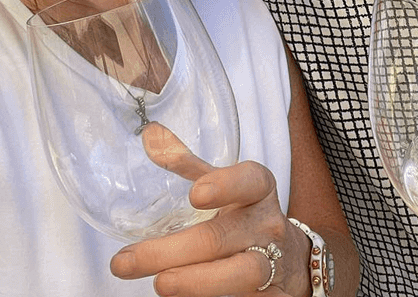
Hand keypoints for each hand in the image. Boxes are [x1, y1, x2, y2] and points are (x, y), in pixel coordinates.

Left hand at [110, 123, 311, 296]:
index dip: (225, 185)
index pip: (249, 181)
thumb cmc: (245, 215)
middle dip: (170, 251)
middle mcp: (266, 224)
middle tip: (126, 260)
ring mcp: (272, 263)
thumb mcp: (225, 186)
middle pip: (220, 238)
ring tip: (160, 284)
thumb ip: (187, 163)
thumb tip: (150, 136)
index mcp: (257, 190)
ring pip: (238, 273)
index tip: (195, 194)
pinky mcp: (271, 295)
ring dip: (194, 282)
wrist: (291, 260)